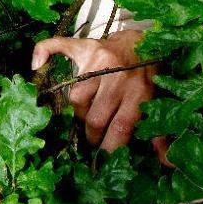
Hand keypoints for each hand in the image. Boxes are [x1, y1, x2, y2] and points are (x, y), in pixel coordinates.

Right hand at [31, 30, 169, 163]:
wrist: (144, 40)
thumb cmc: (149, 75)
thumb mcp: (158, 102)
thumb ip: (160, 133)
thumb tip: (166, 163)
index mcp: (139, 93)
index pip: (120, 128)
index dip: (109, 147)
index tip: (105, 155)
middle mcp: (118, 77)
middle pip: (95, 117)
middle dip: (92, 133)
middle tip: (94, 136)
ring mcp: (100, 59)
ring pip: (76, 97)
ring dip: (79, 110)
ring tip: (86, 113)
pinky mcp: (86, 47)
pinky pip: (59, 46)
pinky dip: (43, 52)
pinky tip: (36, 65)